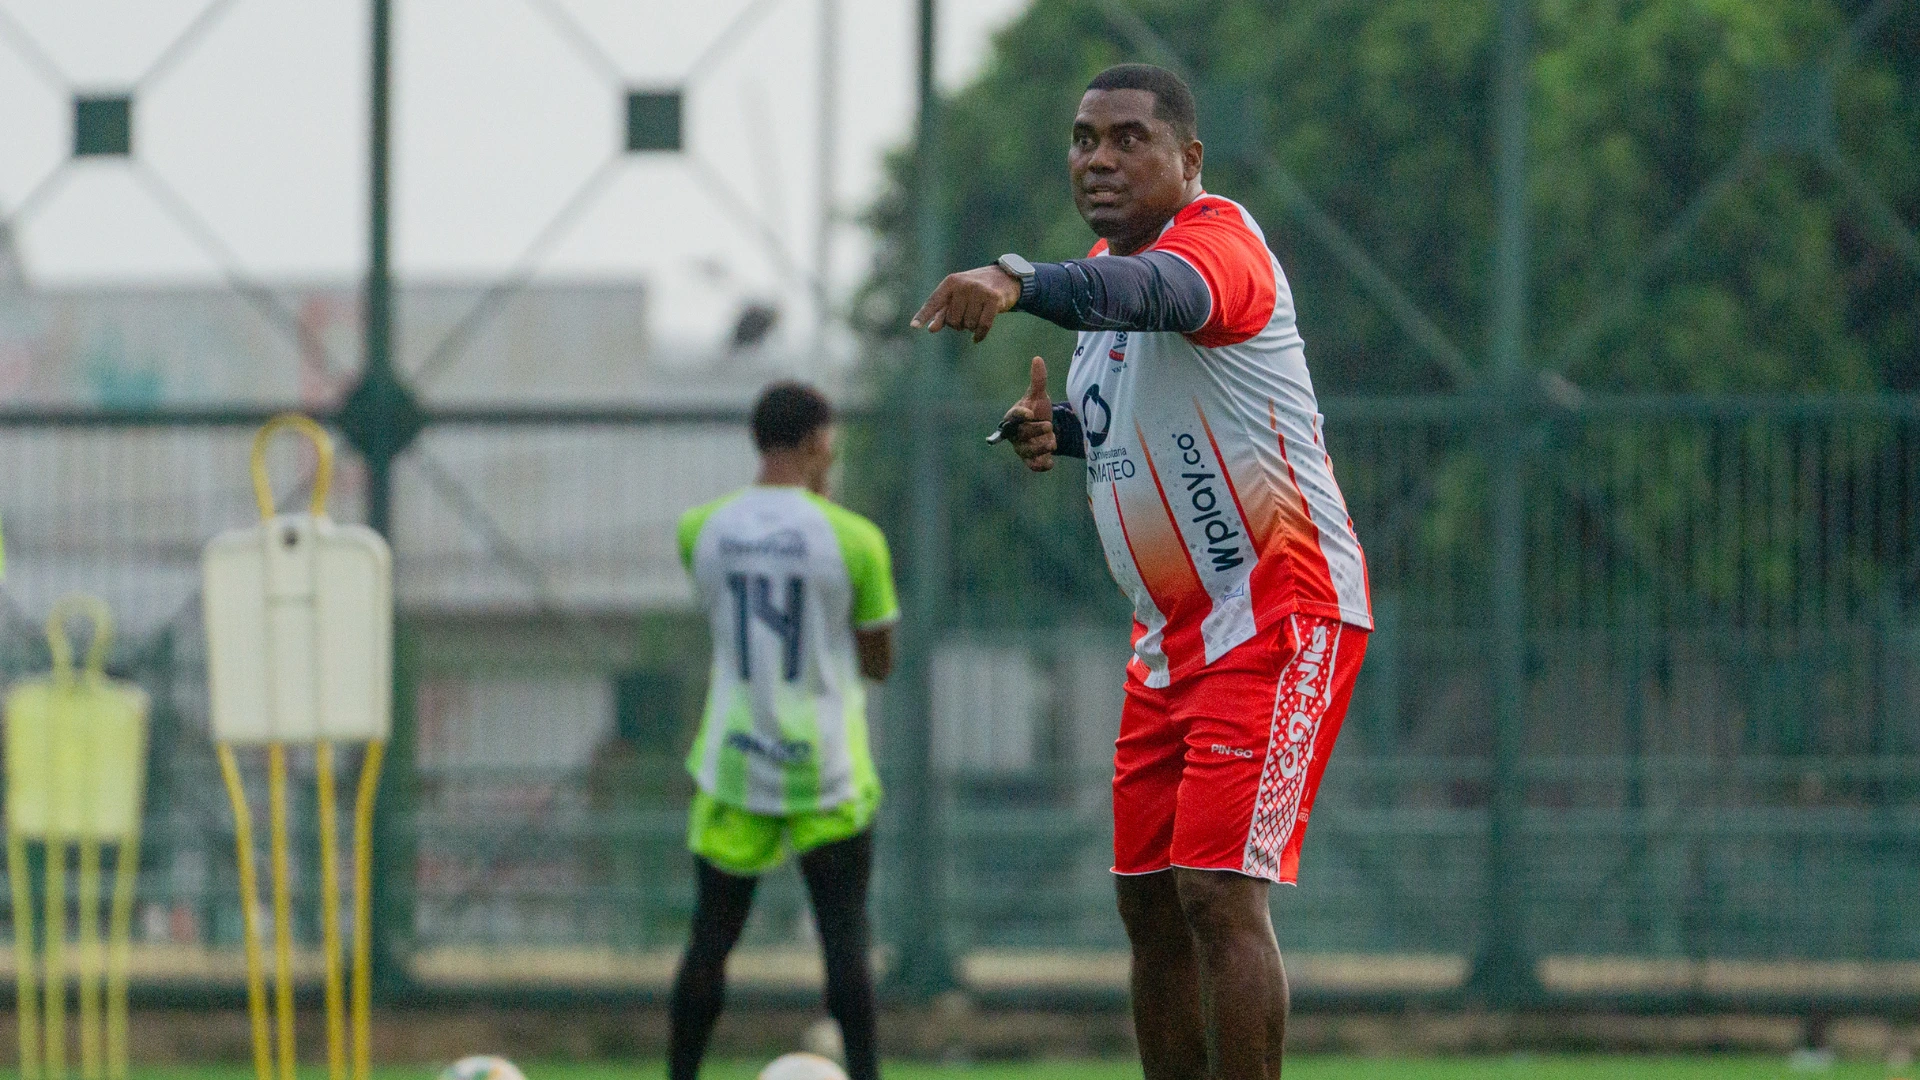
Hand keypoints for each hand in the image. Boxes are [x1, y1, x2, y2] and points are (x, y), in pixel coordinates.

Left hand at [910, 265, 1022, 342]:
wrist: (1004, 278)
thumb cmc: (975, 291)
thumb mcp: (956, 298)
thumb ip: (942, 313)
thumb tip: (931, 329)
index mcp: (950, 282)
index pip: (934, 302)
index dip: (924, 315)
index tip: (914, 326)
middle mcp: (964, 285)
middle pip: (952, 320)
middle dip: (958, 324)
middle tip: (965, 316)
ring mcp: (979, 291)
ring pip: (968, 324)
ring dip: (970, 327)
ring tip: (975, 317)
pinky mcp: (993, 299)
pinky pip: (982, 326)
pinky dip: (979, 335)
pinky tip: (976, 339)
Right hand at [1000, 356, 1056, 471]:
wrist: (1043, 429)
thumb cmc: (1037, 410)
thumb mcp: (1039, 395)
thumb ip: (1038, 380)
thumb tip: (1037, 359)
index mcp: (1014, 417)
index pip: (1013, 416)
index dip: (1020, 414)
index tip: (1030, 413)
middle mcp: (1015, 434)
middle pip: (1021, 434)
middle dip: (1034, 431)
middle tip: (1048, 426)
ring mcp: (1022, 448)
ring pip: (1027, 452)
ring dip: (1039, 448)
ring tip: (1052, 443)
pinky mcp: (1031, 460)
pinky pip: (1032, 465)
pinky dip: (1040, 465)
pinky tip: (1050, 462)